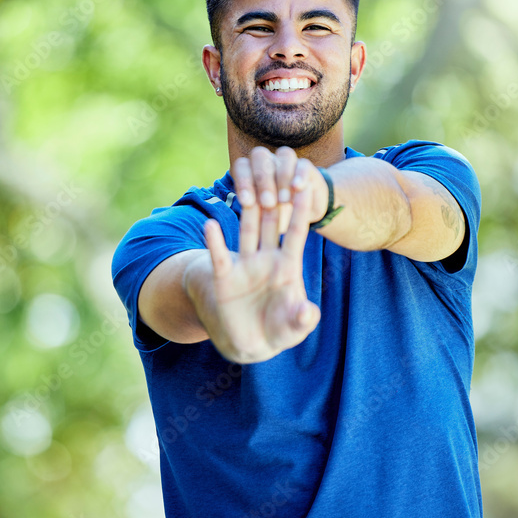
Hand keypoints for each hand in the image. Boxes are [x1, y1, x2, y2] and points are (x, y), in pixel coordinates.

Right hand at [190, 149, 321, 363]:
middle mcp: (266, 259)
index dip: (300, 211)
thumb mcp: (295, 327)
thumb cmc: (280, 331)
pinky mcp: (225, 277)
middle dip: (274, 199)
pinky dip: (214, 241)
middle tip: (276, 172)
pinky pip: (219, 255)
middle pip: (271, 223)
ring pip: (246, 230)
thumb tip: (308, 311)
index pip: (296, 233)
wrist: (252, 344)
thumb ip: (303, 318)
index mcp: (287, 266)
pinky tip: (210, 225)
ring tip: (246, 187)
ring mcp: (245, 265)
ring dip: (247, 210)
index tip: (305, 186)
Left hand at [233, 146, 328, 231]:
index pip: (242, 166)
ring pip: (284, 154)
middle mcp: (268, 160)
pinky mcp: (306, 166)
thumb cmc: (272, 217)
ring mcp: (287, 160)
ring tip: (283, 200)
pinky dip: (300, 175)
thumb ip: (254, 211)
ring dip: (283, 176)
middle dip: (263, 180)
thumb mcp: (262, 217)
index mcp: (251, 169)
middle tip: (268, 203)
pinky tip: (297, 188)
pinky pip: (303, 164)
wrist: (299, 217)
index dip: (243, 182)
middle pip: (261, 155)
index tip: (247, 203)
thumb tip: (247, 212)